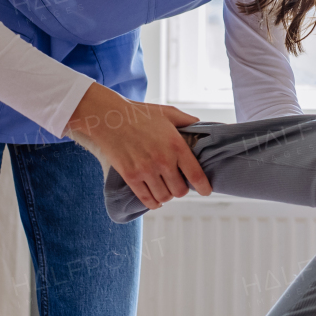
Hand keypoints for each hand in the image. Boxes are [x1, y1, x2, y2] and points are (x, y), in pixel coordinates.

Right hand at [66, 83, 211, 209]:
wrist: (110, 118)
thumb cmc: (140, 114)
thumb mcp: (168, 113)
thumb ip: (187, 121)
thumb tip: (201, 128)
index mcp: (176, 145)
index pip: (195, 175)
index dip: (203, 187)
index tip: (205, 191)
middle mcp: (163, 160)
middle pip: (180, 191)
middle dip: (180, 189)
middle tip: (177, 183)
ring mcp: (146, 170)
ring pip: (164, 197)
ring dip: (166, 195)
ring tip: (165, 188)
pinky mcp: (131, 176)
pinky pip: (147, 199)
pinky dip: (153, 202)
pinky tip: (155, 199)